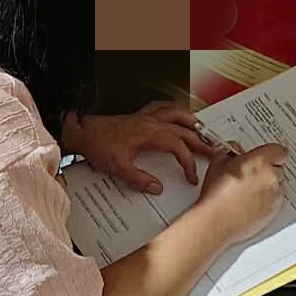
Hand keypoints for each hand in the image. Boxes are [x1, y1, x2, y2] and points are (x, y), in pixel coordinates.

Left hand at [65, 103, 211, 194]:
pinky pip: (161, 107)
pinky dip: (172, 109)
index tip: (191, 176)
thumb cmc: (98, 145)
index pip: (179, 147)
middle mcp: (151, 122)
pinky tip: (175, 113)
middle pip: (184, 129)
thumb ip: (140, 180)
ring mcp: (145, 117)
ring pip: (176, 113)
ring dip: (190, 121)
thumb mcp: (118, 168)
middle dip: (201, 141)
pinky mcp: (138, 116)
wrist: (82, 131)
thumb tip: (157, 188)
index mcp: (150, 134)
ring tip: (202, 129)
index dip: (189, 163)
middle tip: (213, 150)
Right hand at [197, 143, 289, 243]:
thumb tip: (235, 151)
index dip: (271, 153)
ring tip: (247, 190)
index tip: (263, 156)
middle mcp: (272, 178)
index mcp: (261, 162)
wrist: (215, 222)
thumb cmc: (216, 196)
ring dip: (267, 185)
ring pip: (277, 185)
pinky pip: (275, 200)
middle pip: (279, 168)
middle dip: (266, 169)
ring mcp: (275, 196)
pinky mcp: (274, 212)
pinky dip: (266, 200)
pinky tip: (249, 202)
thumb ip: (231, 152)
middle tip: (250, 173)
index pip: (280, 151)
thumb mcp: (218, 163)